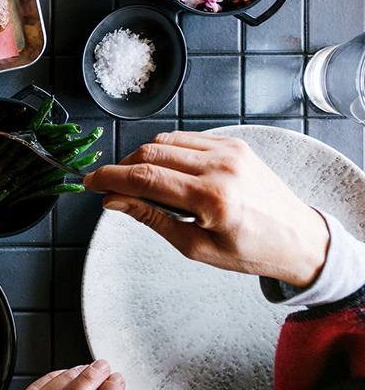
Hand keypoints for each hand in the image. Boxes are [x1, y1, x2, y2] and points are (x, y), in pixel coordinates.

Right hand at [84, 132, 329, 287]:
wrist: (300, 239)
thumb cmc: (250, 251)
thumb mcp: (195, 246)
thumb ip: (151, 217)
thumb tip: (113, 200)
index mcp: (212, 199)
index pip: (145, 178)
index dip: (110, 178)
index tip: (89, 182)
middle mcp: (221, 168)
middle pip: (150, 153)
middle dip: (123, 168)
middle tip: (112, 187)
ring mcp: (230, 151)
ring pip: (165, 141)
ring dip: (144, 158)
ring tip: (142, 183)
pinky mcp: (235, 144)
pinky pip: (187, 139)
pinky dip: (168, 152)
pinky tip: (168, 172)